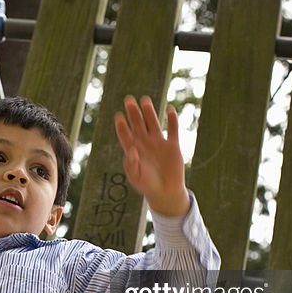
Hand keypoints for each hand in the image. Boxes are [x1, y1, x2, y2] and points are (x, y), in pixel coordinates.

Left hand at [113, 95, 189, 216]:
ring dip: (149, 112)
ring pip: (153, 124)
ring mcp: (159, 143)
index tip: (118, 116)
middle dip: (133, 113)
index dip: (122, 126)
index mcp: (133, 150)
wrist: (165, 192)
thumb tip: (130, 149)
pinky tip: (170, 109)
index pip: (125, 135)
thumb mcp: (136, 176)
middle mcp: (145, 143)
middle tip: (128, 100)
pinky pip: (173, 130)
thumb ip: (131, 164)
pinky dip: (172, 120)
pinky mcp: (173, 146)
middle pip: (138, 124)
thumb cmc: (147, 186)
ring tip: (145, 100)